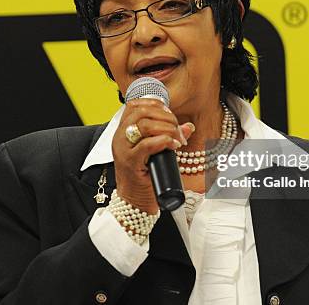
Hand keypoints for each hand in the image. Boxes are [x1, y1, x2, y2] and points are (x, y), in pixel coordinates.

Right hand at [113, 98, 193, 213]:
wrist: (134, 203)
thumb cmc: (144, 178)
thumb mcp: (157, 153)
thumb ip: (169, 137)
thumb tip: (188, 126)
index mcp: (123, 132)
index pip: (135, 105)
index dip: (155, 104)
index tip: (170, 114)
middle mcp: (120, 138)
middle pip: (141, 112)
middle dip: (165, 117)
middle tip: (178, 130)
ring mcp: (123, 150)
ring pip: (143, 125)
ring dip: (166, 128)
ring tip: (177, 139)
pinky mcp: (130, 163)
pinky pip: (146, 145)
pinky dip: (163, 141)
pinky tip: (173, 146)